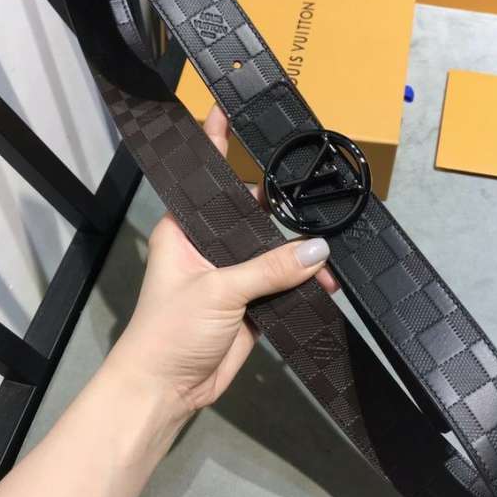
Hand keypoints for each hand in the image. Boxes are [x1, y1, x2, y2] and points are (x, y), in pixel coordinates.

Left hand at [107, 105, 338, 415]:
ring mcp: (232, 275)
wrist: (168, 389)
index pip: (205, 177)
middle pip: (250, 213)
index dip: (216, 143)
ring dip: (298, 254)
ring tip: (328, 255)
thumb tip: (319, 250)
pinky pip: (282, 284)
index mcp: (185, 229)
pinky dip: (303, 284)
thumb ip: (269, 269)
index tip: (228, 107)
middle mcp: (209, 245)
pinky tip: (326, 284)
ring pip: (272, 251)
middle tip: (315, 192)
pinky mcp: (251, 303)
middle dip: (281, 207)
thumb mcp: (218, 291)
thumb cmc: (172, 329)